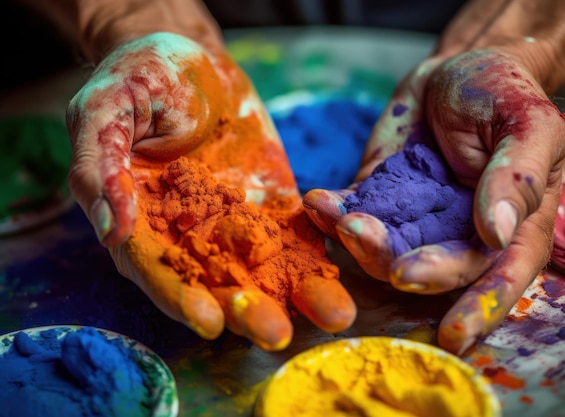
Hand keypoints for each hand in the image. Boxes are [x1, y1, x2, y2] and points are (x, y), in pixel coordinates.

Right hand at [66, 32, 355, 349]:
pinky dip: (319, 259)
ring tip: (330, 315)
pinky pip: (297, 237)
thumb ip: (101, 165)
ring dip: (294, 295)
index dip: (179, 297)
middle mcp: (189, 235)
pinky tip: (344, 280)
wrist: (191, 58)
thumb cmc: (138, 78)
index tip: (209, 322)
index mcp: (141, 222)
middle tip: (276, 334)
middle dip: (247, 310)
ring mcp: (235, 223)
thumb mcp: (104, 108)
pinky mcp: (272, 207)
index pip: (157, 269)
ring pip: (263, 268)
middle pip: (216, 282)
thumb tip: (114, 227)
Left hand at [303, 49, 564, 353]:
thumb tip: (497, 233)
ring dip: (358, 239)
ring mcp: (414, 222)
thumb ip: (517, 177)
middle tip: (370, 240)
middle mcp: (459, 236)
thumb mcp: (527, 124)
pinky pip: (352, 216)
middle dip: (400, 266)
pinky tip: (318, 201)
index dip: (478, 311)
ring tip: (339, 214)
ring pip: (384, 250)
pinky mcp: (378, 201)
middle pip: (432, 270)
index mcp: (510, 229)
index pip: (498, 279)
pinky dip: (331, 215)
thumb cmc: (503, 94)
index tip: (451, 335)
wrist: (456, 71)